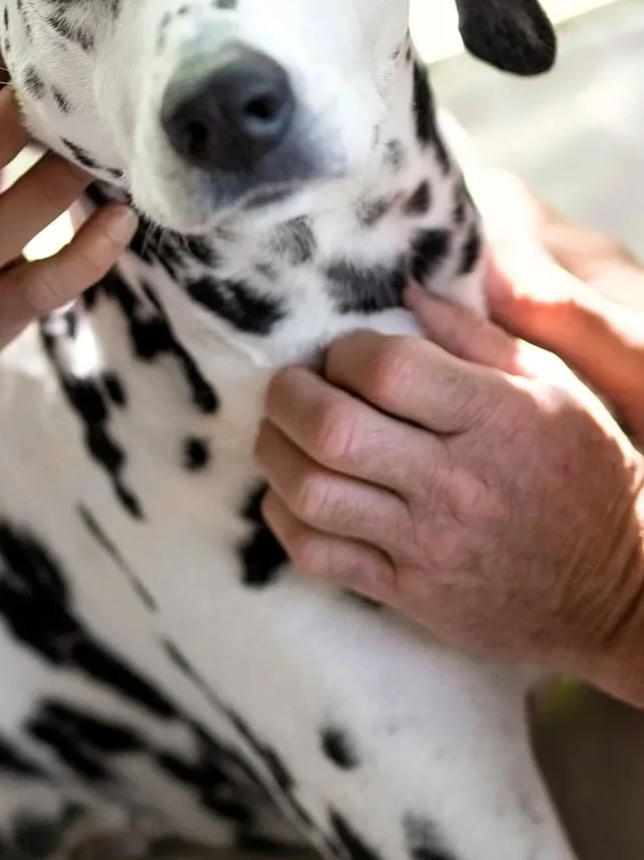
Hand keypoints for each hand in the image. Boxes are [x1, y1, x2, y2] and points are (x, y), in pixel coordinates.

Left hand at [256, 263, 643, 700]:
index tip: (345, 352)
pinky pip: (319, 556)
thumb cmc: (584, 472)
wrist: (620, 590)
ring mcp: (428, 545)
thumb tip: (406, 291)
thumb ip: (477, 336)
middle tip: (291, 384)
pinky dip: (285, 517)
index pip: (386, 369)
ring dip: (276, 452)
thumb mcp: (553, 386)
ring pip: (313, 494)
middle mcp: (455, 482)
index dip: (346, 350)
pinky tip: (292, 492)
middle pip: (333, 430)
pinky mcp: (410, 594)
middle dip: (290, 395)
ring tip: (282, 431)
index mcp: (494, 418)